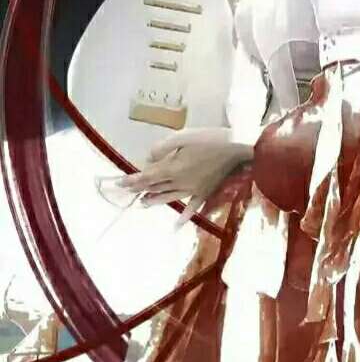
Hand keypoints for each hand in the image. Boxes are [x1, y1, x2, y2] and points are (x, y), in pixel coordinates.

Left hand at [117, 127, 252, 218]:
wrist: (239, 148)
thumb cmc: (211, 139)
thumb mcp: (184, 137)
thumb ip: (162, 148)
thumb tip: (149, 159)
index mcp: (172, 168)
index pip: (146, 176)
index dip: (131, 180)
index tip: (118, 183)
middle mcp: (179, 182)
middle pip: (155, 187)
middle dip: (139, 189)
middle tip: (126, 191)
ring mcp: (193, 189)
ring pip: (169, 197)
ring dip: (154, 200)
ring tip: (143, 203)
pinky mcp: (205, 192)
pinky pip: (193, 206)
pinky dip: (185, 216)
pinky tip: (177, 225)